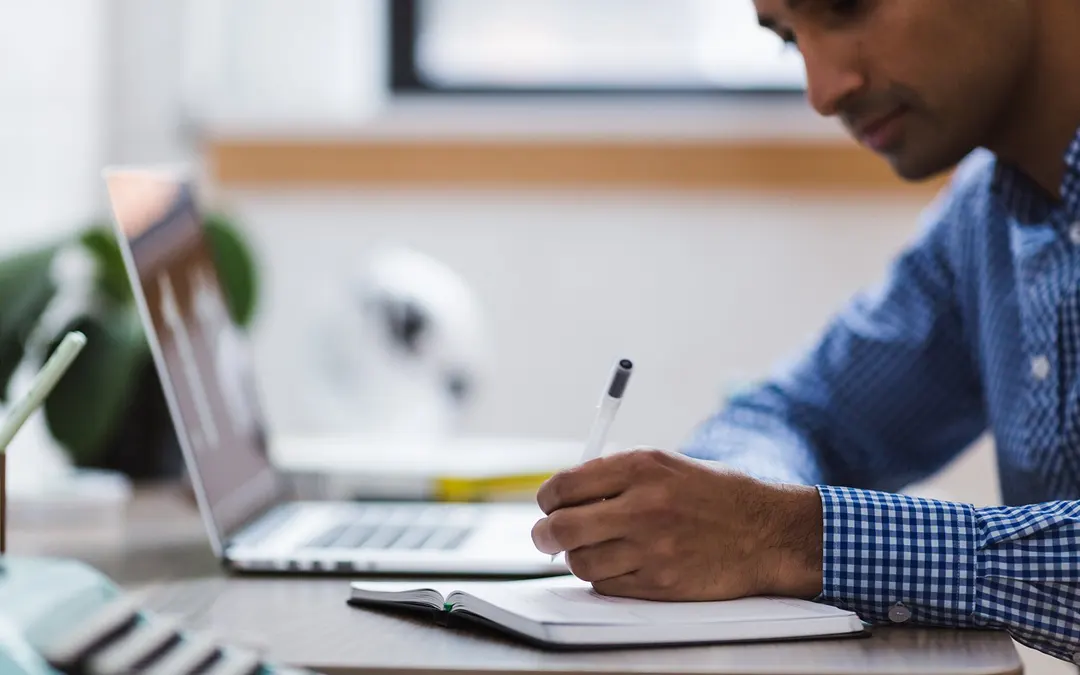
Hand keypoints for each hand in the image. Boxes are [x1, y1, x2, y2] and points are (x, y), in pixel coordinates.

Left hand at [531, 448, 822, 600]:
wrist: (767, 533)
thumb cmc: (715, 495)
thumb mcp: (666, 466)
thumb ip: (615, 476)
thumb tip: (564, 496)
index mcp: (641, 467)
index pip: (564, 486)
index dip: (547, 499)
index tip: (548, 505)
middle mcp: (643, 506)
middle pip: (561, 528)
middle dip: (544, 534)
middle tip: (546, 536)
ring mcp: (651, 548)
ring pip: (580, 562)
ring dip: (577, 557)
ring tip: (591, 549)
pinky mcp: (660, 583)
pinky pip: (606, 585)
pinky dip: (603, 577)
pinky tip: (619, 564)